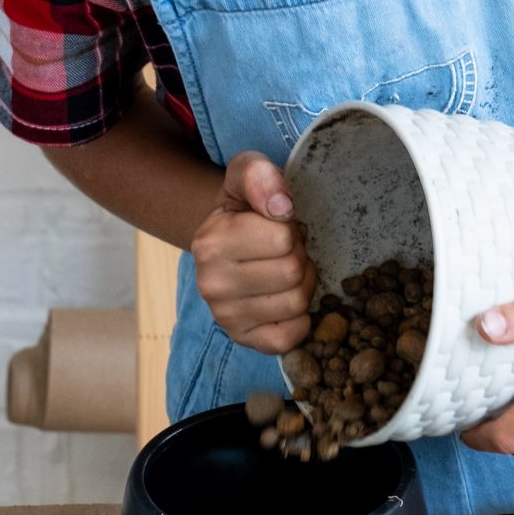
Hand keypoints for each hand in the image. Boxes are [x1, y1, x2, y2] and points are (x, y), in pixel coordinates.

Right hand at [190, 152, 316, 353]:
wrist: (223, 241)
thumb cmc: (243, 207)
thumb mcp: (246, 175)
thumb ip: (260, 175)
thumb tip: (281, 206)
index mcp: (210, 242)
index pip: (283, 238)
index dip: (290, 228)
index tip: (277, 227)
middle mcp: (211, 284)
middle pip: (293, 272)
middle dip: (299, 256)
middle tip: (284, 251)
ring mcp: (225, 316)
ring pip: (297, 303)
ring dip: (302, 284)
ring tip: (285, 272)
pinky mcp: (242, 339)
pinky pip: (290, 338)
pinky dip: (299, 320)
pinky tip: (285, 300)